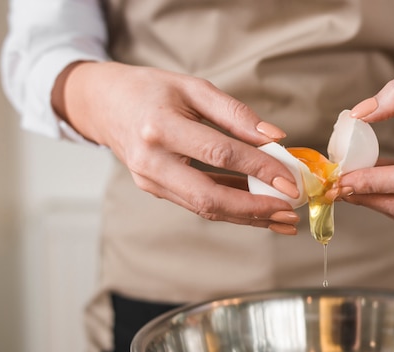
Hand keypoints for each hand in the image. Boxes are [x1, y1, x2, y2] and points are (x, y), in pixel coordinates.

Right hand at [51, 61, 300, 233]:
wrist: (104, 104)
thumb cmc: (150, 90)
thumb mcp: (193, 88)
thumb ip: (236, 113)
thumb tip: (275, 138)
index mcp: (160, 127)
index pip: (219, 153)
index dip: (258, 168)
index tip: (289, 179)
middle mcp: (152, 161)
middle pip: (209, 197)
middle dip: (254, 210)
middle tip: (289, 213)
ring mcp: (151, 181)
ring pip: (205, 208)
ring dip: (246, 217)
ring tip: (281, 220)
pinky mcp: (156, 190)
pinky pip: (198, 204)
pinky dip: (231, 209)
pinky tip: (258, 211)